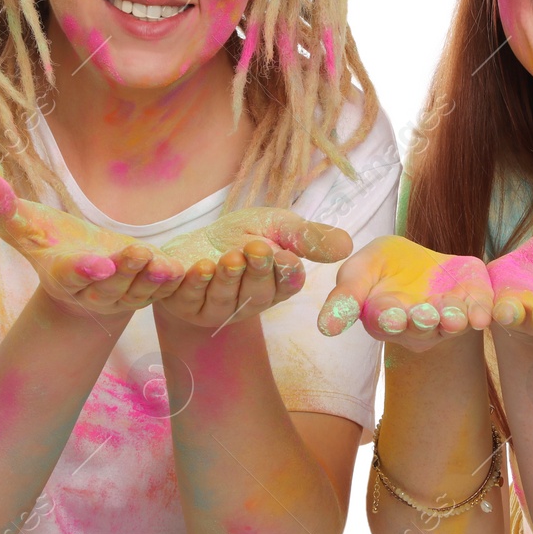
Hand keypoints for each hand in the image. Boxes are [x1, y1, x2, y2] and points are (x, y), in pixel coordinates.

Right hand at [0, 173, 184, 319]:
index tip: (97, 262)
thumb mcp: (29, 227)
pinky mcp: (147, 294)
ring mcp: (122, 297)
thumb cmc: (52, 242)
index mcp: (63, 276)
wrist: (84, 268)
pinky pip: (163, 292)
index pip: (72, 275)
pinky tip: (187, 269)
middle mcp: (94, 292)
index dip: (83, 270)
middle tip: (137, 253)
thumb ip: (6, 210)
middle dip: (125, 272)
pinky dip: (175, 283)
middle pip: (111, 285)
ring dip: (152, 280)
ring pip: (140, 292)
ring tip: (165, 265)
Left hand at [156, 208, 351, 328]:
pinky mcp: (186, 304)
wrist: (196, 241)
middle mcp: (249, 303)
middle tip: (256, 248)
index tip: (286, 257)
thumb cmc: (241, 234)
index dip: (286, 274)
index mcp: (276, 287)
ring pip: (224, 299)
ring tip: (230, 257)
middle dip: (257, 271)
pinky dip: (192, 282)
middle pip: (257, 294)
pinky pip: (189, 298)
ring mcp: (217, 308)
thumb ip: (307, 236)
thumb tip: (346, 246)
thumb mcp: (277, 226)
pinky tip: (195, 266)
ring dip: (227, 278)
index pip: (287, 285)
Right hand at [316, 235, 493, 349]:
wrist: (420, 256)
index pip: (387, 323)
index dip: (390, 319)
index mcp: (387, 320)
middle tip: (423, 314)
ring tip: (453, 315)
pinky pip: (478, 313)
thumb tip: (324, 328)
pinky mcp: (473, 304)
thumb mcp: (360, 270)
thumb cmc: (383, 266)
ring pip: (450, 325)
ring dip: (452, 320)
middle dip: (423, 321)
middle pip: (421, 328)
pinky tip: (483, 314)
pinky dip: (481, 313)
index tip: (391, 314)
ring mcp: (447, 319)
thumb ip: (345, 296)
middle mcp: (418, 327)